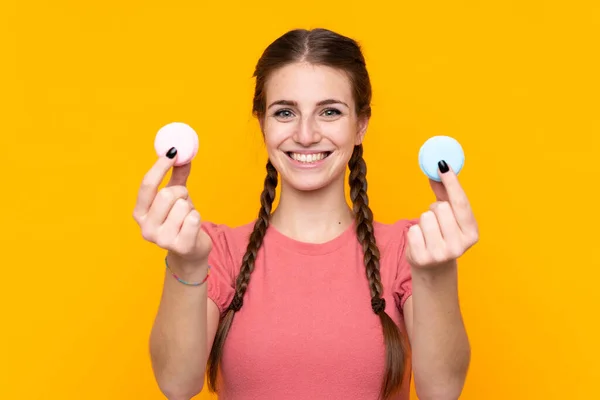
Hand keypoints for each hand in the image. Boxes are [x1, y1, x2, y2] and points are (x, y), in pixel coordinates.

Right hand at [132, 151, 211, 265]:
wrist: (190, 250)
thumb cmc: (181, 220)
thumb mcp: (176, 197)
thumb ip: (177, 176)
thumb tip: (181, 153)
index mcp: (140, 213)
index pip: (146, 185)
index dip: (159, 166)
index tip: (172, 152)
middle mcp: (146, 228)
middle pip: (166, 194)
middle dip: (180, 192)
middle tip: (184, 199)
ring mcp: (161, 240)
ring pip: (181, 206)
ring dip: (190, 207)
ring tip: (187, 217)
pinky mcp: (179, 246)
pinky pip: (193, 218)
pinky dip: (197, 217)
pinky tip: (193, 227)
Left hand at [406, 161, 478, 269]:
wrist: (434, 267)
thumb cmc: (443, 235)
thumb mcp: (449, 216)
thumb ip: (445, 193)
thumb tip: (438, 167)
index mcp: (472, 233)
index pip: (461, 202)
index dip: (451, 181)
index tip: (441, 164)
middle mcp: (460, 245)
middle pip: (440, 207)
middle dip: (434, 208)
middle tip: (436, 221)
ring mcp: (441, 253)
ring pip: (425, 217)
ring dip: (423, 220)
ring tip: (428, 232)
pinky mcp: (423, 258)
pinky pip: (413, 230)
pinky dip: (414, 231)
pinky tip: (420, 241)